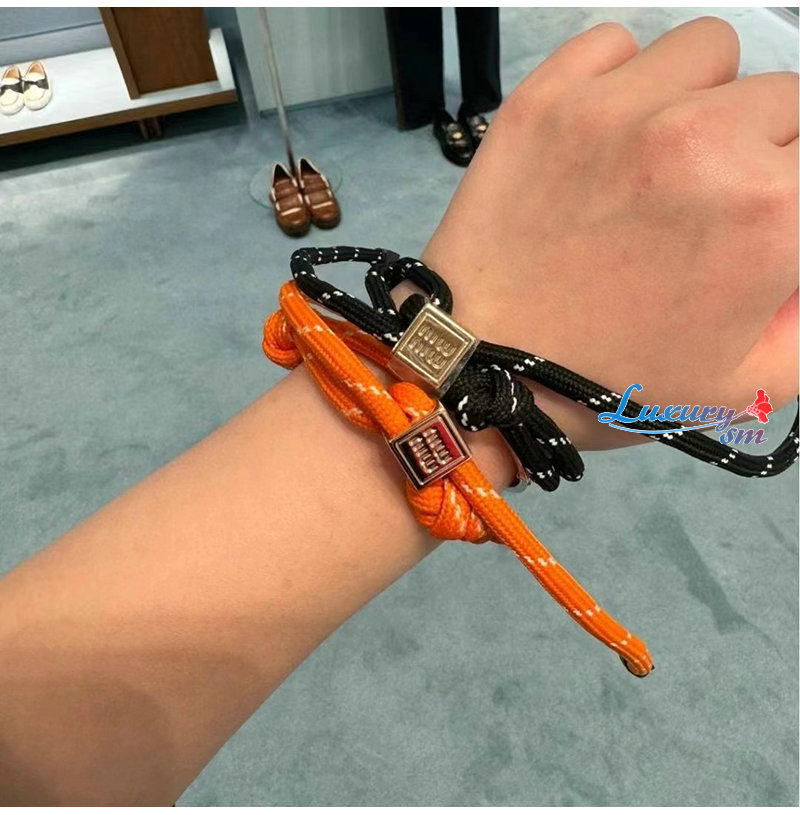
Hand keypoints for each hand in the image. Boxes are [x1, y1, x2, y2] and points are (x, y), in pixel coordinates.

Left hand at [423, 17, 797, 450]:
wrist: (484, 372)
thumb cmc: (612, 384)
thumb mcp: (747, 382)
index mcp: (768, 209)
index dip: (793, 192)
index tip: (768, 211)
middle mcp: (702, 137)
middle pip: (781, 99)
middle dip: (763, 150)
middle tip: (710, 203)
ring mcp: (616, 109)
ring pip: (706, 53)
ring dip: (701, 98)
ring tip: (661, 158)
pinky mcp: (546, 100)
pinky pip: (614, 45)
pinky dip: (622, 79)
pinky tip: (605, 136)